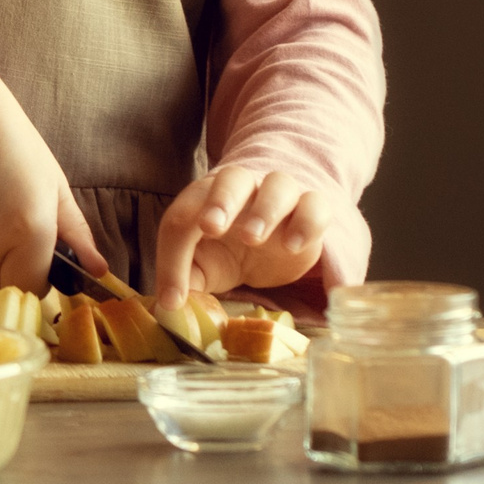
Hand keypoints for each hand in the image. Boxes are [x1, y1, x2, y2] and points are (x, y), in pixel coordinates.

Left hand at [154, 166, 336, 310]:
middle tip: (210, 226)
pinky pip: (315, 204)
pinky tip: (292, 245)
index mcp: (204, 200)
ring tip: (252, 238)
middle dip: (220, 201)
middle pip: (232, 178)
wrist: (274, 241)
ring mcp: (280, 196)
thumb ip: (185, 279)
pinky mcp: (311, 210)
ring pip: (277, 184)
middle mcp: (242, 189)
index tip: (174, 297)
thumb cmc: (228, 250)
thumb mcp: (202, 268)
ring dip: (264, 209)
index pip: (182, 217)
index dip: (173, 257)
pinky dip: (307, 221)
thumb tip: (169, 305)